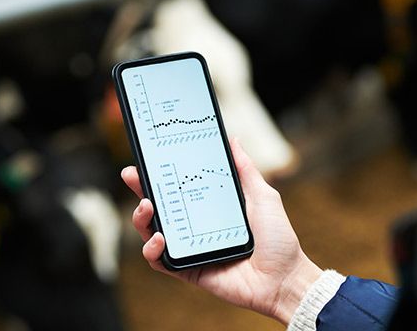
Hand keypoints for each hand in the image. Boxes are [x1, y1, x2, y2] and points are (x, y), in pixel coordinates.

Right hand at [121, 138, 321, 324]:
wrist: (284, 278)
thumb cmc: (278, 238)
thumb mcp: (263, 196)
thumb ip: (245, 170)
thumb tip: (233, 140)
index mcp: (210, 207)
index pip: (179, 186)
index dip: (160, 173)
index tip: (147, 157)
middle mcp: (195, 226)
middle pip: (160, 206)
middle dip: (140, 189)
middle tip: (131, 174)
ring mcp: (190, 248)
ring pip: (152, 232)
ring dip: (141, 218)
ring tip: (146, 206)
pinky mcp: (188, 270)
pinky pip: (160, 261)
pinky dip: (152, 249)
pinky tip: (159, 237)